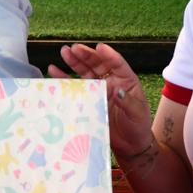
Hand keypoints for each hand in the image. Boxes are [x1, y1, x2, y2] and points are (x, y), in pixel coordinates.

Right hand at [48, 43, 150, 157]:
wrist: (130, 145)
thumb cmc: (138, 126)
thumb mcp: (137, 112)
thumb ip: (127, 101)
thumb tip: (116, 90)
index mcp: (126, 80)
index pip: (117, 64)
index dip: (108, 55)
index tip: (99, 47)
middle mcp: (110, 82)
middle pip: (97, 64)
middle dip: (86, 55)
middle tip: (75, 48)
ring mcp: (98, 90)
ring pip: (85, 72)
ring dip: (75, 62)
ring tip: (65, 52)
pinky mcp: (88, 100)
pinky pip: (75, 87)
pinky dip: (64, 79)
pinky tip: (54, 70)